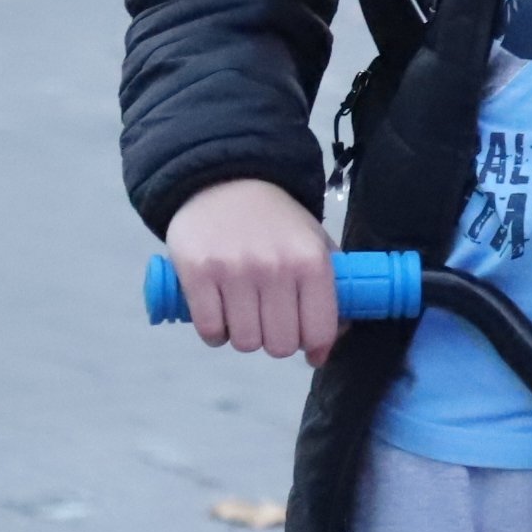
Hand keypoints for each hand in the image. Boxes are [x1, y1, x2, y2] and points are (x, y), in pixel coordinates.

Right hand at [164, 177, 337, 363]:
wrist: (226, 180)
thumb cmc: (277, 220)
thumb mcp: (315, 242)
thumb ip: (330, 288)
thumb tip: (334, 339)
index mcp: (311, 261)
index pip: (319, 331)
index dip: (315, 348)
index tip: (310, 350)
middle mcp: (275, 267)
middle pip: (279, 345)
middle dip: (277, 342)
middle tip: (271, 323)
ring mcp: (234, 271)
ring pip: (244, 342)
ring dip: (244, 336)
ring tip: (244, 313)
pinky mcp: (197, 273)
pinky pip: (210, 331)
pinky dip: (215, 332)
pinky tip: (220, 313)